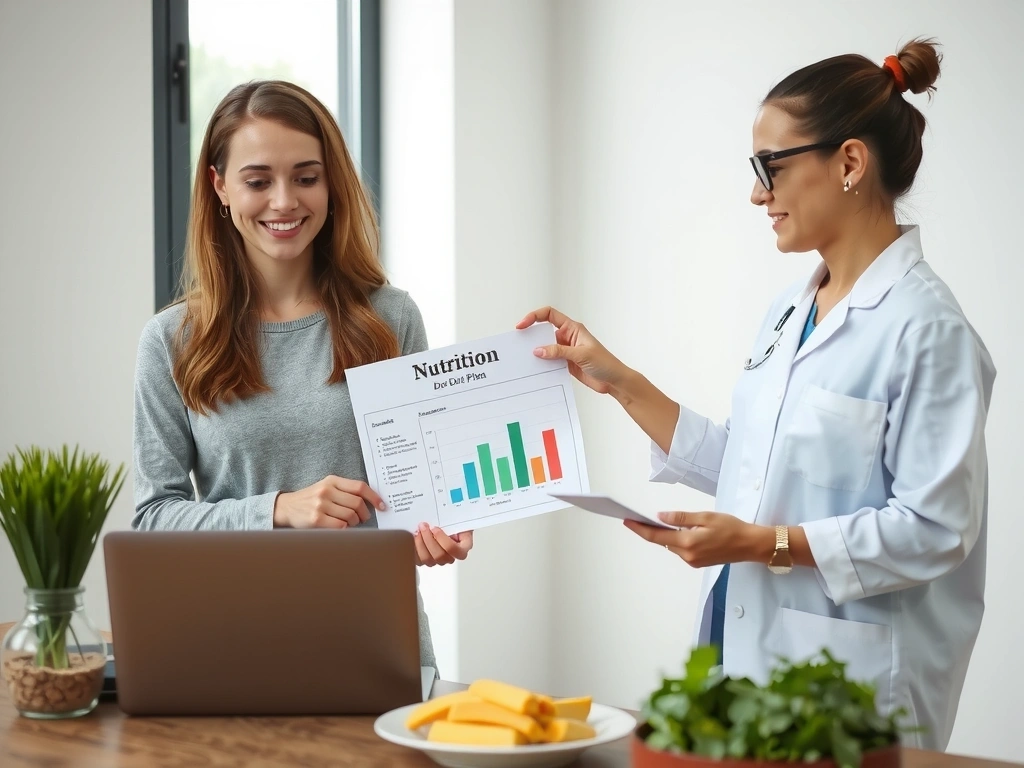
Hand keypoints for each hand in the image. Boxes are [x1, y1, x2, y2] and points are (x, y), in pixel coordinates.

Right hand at [272, 476, 384, 528]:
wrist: (286, 507)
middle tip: (362, 518)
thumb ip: (345, 491)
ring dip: (354, 523)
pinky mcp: (316, 519)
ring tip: (349, 523)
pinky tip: (340, 528)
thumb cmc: (311, 499)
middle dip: (364, 514)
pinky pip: (340, 526)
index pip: (360, 487)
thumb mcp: (326, 487)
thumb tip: (370, 502)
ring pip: (350, 516)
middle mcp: (326, 491)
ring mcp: (320, 505)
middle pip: (357, 503)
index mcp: (332, 480)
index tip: (382, 506)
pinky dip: (344, 529)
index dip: (374, 497)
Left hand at [414, 524, 473, 565]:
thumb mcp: (456, 518)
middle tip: (423, 526)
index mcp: (462, 547)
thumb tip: (443, 515)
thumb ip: (453, 520)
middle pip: (440, 556)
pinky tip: (414, 538)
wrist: (443, 523)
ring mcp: (438, 560)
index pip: (455, 550)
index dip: (443, 540)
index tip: (435, 528)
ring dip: (421, 544)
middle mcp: (451, 557)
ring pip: (428, 560)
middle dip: (429, 540)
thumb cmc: (451, 521)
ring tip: (417, 531)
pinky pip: (418, 560)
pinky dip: (415, 549)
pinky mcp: (426, 560)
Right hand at [515, 306, 627, 394]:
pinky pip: (549, 362)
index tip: (522, 325)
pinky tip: (537, 370)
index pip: (549, 315)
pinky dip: (542, 365)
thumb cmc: (605, 363)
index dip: (534, 317)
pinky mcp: (565, 364)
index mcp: (572, 328)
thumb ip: (558, 352)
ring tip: (526, 360)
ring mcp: (566, 351)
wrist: (614, 381)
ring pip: (545, 348)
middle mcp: (567, 337)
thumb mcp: (581, 354)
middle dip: (531, 336)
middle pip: (544, 332)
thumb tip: (539, 350)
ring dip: (537, 353)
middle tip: (519, 345)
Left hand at [623, 511, 773, 567]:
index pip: (657, 536)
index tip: (627, 521)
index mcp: (688, 543)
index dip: (640, 528)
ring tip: (653, 522)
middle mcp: (688, 555)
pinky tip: (676, 531)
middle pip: (662, 541)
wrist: (750, 545)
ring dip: (663, 535)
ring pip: (672, 546)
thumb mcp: (705, 517)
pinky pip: (681, 550)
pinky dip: (676, 540)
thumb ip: (681, 518)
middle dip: (649, 530)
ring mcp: (693, 561)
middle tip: (636, 518)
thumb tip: (660, 516)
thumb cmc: (731, 528)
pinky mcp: (698, 562)